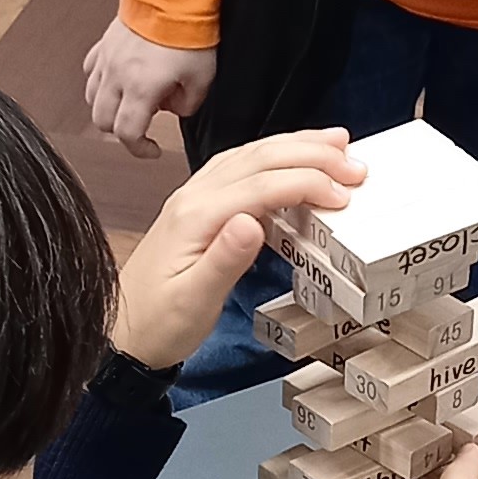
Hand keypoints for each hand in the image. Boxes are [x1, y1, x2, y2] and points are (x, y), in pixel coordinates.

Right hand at [84, 18, 215, 158]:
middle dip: (121, 130)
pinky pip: (91, 71)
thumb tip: (177, 108)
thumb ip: (189, 103)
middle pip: (102, 121)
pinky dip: (100, 82)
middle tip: (142, 124)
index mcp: (141, 89)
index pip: (127, 134)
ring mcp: (107, 59)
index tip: (152, 149)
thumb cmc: (189, 31)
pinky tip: (116, 79)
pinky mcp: (104, 44)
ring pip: (91, 98)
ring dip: (108, 108)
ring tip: (130, 101)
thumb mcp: (203, 77)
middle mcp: (117, 77)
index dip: (139, 150)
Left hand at [109, 130, 358, 369]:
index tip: (345, 194)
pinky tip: (289, 160)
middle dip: (311, 154)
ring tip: (335, 143)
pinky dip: (272, 158)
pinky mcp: (196, 208)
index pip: (262, 185)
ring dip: (294, 146)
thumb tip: (254, 222)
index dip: (307, 183)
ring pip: (249, 155)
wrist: (121, 334)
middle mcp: (194, 197)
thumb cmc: (159, 325)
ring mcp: (193, 198)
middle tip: (356, 163)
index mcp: (196, 216)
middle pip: (258, 158)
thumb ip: (225, 260)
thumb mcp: (195, 302)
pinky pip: (238, 169)